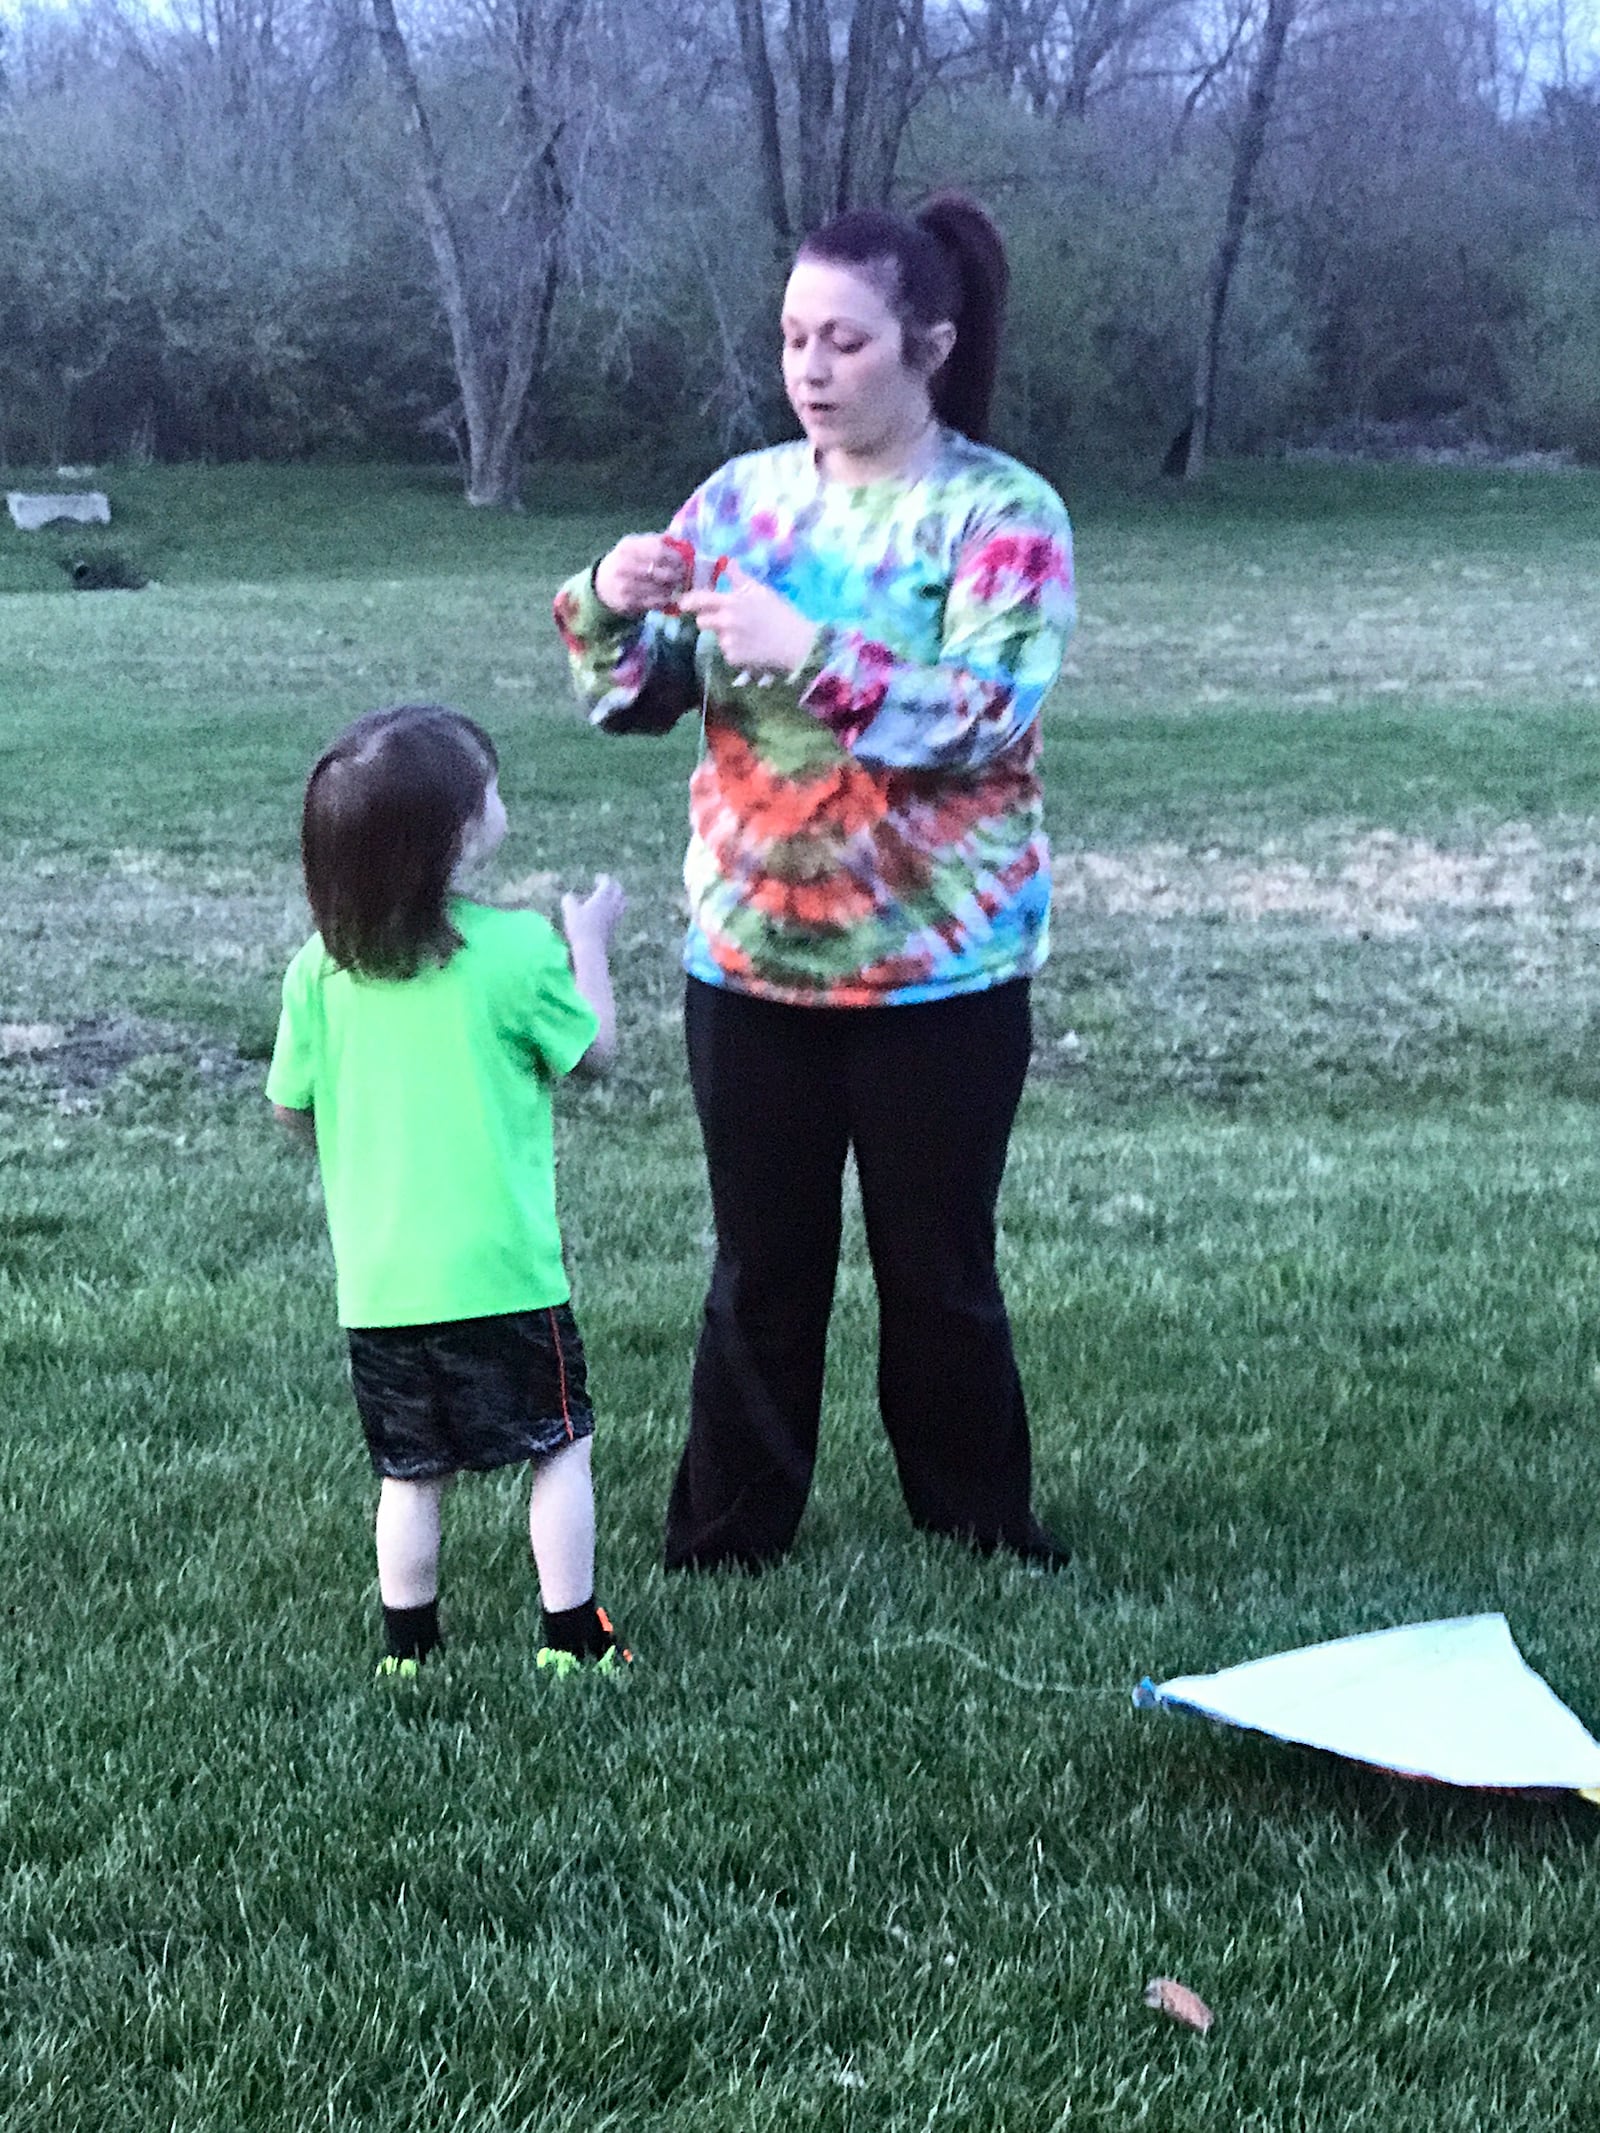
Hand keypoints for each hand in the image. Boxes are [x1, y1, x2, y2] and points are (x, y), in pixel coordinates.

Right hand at [561, 873, 625, 947]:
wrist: (592, 949)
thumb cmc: (580, 928)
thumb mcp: (570, 911)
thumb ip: (569, 900)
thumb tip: (568, 896)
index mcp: (603, 897)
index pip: (607, 883)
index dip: (603, 879)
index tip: (597, 878)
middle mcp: (612, 905)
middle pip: (619, 891)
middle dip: (614, 886)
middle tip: (607, 885)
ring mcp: (615, 917)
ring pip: (623, 903)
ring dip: (618, 897)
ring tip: (612, 898)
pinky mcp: (615, 928)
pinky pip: (619, 914)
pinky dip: (616, 909)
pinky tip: (608, 914)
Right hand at [594, 535, 689, 616]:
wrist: (602, 583)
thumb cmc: (627, 561)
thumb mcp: (635, 545)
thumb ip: (656, 542)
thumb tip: (681, 541)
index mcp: (628, 547)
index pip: (658, 550)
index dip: (675, 557)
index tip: (683, 561)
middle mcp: (624, 565)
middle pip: (660, 572)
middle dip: (676, 575)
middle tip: (683, 576)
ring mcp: (624, 585)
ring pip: (658, 589)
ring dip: (672, 589)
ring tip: (677, 586)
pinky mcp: (626, 602)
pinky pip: (653, 603)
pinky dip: (664, 600)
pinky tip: (668, 597)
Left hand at [679, 564, 817, 675]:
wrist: (796, 644)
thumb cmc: (780, 613)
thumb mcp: (760, 590)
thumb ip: (739, 577)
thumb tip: (727, 562)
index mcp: (731, 602)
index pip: (701, 600)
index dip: (688, 602)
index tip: (683, 604)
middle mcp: (726, 622)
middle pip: (702, 622)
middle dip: (709, 620)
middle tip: (726, 620)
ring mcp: (728, 642)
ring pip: (717, 638)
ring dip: (726, 637)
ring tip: (748, 635)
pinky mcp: (733, 659)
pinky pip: (727, 653)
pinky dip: (736, 652)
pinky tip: (752, 648)